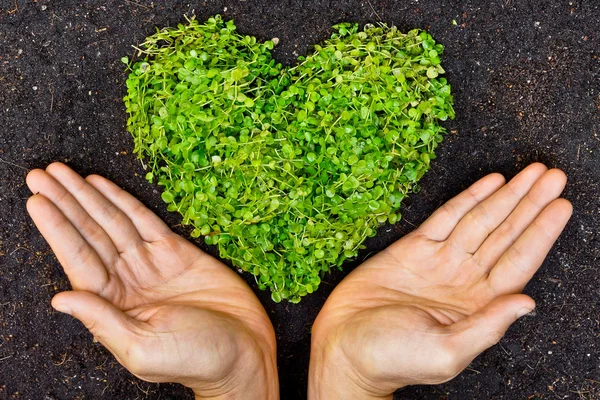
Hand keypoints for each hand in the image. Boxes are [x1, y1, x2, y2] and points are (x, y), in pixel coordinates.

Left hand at [26, 163, 278, 399]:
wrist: (243, 349)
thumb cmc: (195, 359)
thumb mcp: (142, 349)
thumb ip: (102, 321)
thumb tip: (60, 298)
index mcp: (113, 306)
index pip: (78, 260)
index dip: (57, 229)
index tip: (37, 201)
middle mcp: (126, 280)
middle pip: (89, 234)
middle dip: (65, 203)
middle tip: (41, 174)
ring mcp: (150, 263)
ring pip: (112, 222)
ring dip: (87, 196)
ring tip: (61, 172)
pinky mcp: (177, 251)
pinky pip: (144, 220)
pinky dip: (122, 201)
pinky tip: (101, 185)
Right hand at [308, 163, 571, 398]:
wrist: (345, 346)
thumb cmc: (394, 358)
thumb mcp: (446, 353)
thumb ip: (488, 327)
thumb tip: (528, 303)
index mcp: (479, 304)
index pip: (520, 261)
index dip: (541, 232)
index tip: (561, 205)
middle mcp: (465, 278)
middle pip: (506, 233)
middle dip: (530, 204)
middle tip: (553, 175)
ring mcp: (440, 260)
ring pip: (480, 220)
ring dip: (506, 196)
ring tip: (530, 172)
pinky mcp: (412, 248)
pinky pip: (446, 217)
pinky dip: (468, 199)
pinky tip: (489, 183)